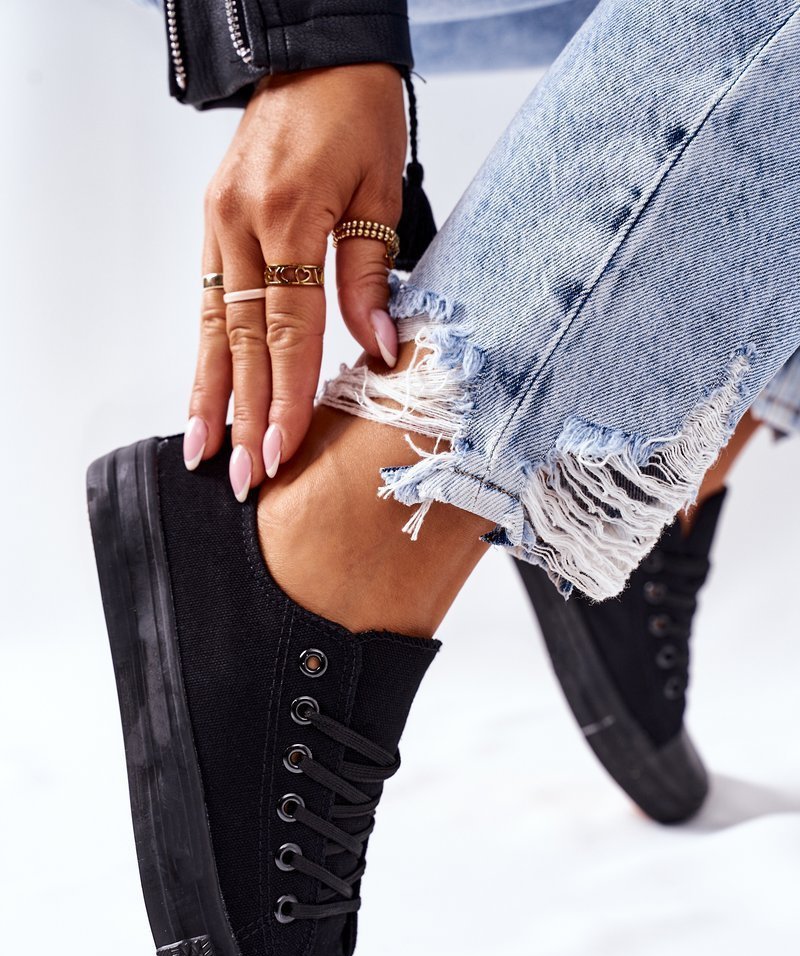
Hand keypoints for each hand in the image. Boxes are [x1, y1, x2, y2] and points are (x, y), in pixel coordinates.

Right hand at [183, 64, 406, 498]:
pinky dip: (206, 350)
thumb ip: (371, 275)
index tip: (281, 450)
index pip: (286, 330)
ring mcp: (220, 224)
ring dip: (209, 392)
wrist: (317, 53)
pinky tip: (206, 389)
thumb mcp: (380, 190)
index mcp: (288, 216)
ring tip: (202, 449)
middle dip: (243, 414)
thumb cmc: (357, 111)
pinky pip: (208, 299)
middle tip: (242, 475)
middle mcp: (242, 224)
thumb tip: (376, 351)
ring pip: (212, 326)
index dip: (285, 395)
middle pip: (241, 340)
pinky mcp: (215, 222)